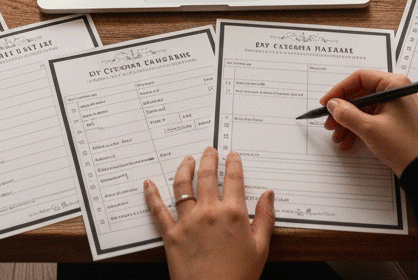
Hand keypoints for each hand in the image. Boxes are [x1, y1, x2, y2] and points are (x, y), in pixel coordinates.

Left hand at [144, 147, 274, 279]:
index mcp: (233, 213)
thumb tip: (269, 194)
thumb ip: (266, 218)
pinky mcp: (171, 234)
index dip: (233, 164)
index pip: (233, 179)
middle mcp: (209, 212)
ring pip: (182, 186)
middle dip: (208, 159)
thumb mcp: (261, 248)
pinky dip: (151, 195)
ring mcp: (188, 221)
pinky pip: (158, 210)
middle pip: (206, 176)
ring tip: (187, 160)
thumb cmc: (239, 276)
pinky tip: (148, 184)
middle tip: (209, 150)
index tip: (232, 156)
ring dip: (184, 168)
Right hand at [319, 70, 417, 175]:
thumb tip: (332, 105)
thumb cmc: (403, 145)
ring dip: (347, 122)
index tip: (326, 103)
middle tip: (329, 123)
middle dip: (342, 111)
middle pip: (360, 94)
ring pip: (363, 108)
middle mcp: (395, 91)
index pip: (360, 78)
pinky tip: (347, 142)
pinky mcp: (394, 120)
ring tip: (337, 137)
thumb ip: (347, 114)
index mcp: (394, 85)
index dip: (340, 90)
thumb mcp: (369, 128)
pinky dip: (357, 129)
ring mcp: (395, 106)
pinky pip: (370, 118)